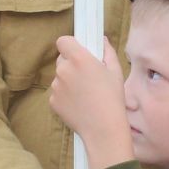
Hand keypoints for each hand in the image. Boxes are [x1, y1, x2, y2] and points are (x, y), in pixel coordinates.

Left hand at [50, 37, 133, 167]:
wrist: (103, 128)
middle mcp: (64, 70)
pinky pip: (57, 92)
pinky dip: (65, 96)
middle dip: (71, 64)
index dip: (70, 44)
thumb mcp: (115, 71)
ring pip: (59, 77)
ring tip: (85, 93)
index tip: (78, 50)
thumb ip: (107, 51)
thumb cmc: (112, 99)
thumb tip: (102, 40)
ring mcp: (56, 86)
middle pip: (61, 59)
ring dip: (68, 81)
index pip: (63, 41)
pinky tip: (79, 104)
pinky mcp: (52, 101)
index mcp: (79, 58)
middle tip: (86, 75)